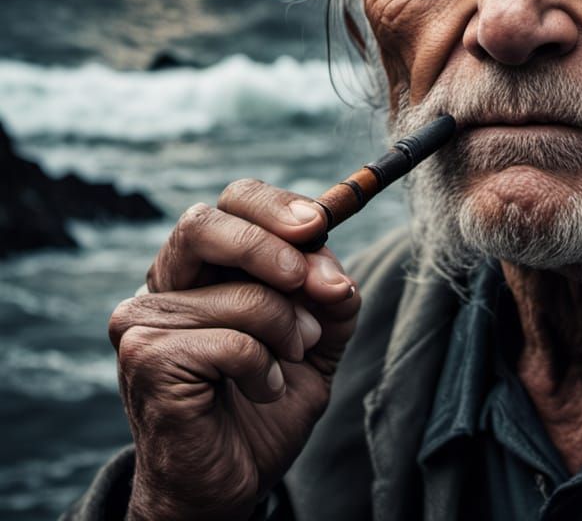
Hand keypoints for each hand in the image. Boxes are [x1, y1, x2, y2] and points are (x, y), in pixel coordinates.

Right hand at [108, 179, 360, 520]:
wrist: (229, 483)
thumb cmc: (266, 401)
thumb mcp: (316, 336)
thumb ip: (329, 294)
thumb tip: (333, 274)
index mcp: (202, 265)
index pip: (231, 201)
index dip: (277, 205)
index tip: (320, 225)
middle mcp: (162, 283)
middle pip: (205, 223)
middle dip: (272, 247)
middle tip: (309, 282)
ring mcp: (144, 320)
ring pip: (241, 294)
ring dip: (288, 329)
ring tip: (289, 361)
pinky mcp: (146, 359)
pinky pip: (234, 343)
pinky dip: (267, 370)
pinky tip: (262, 390)